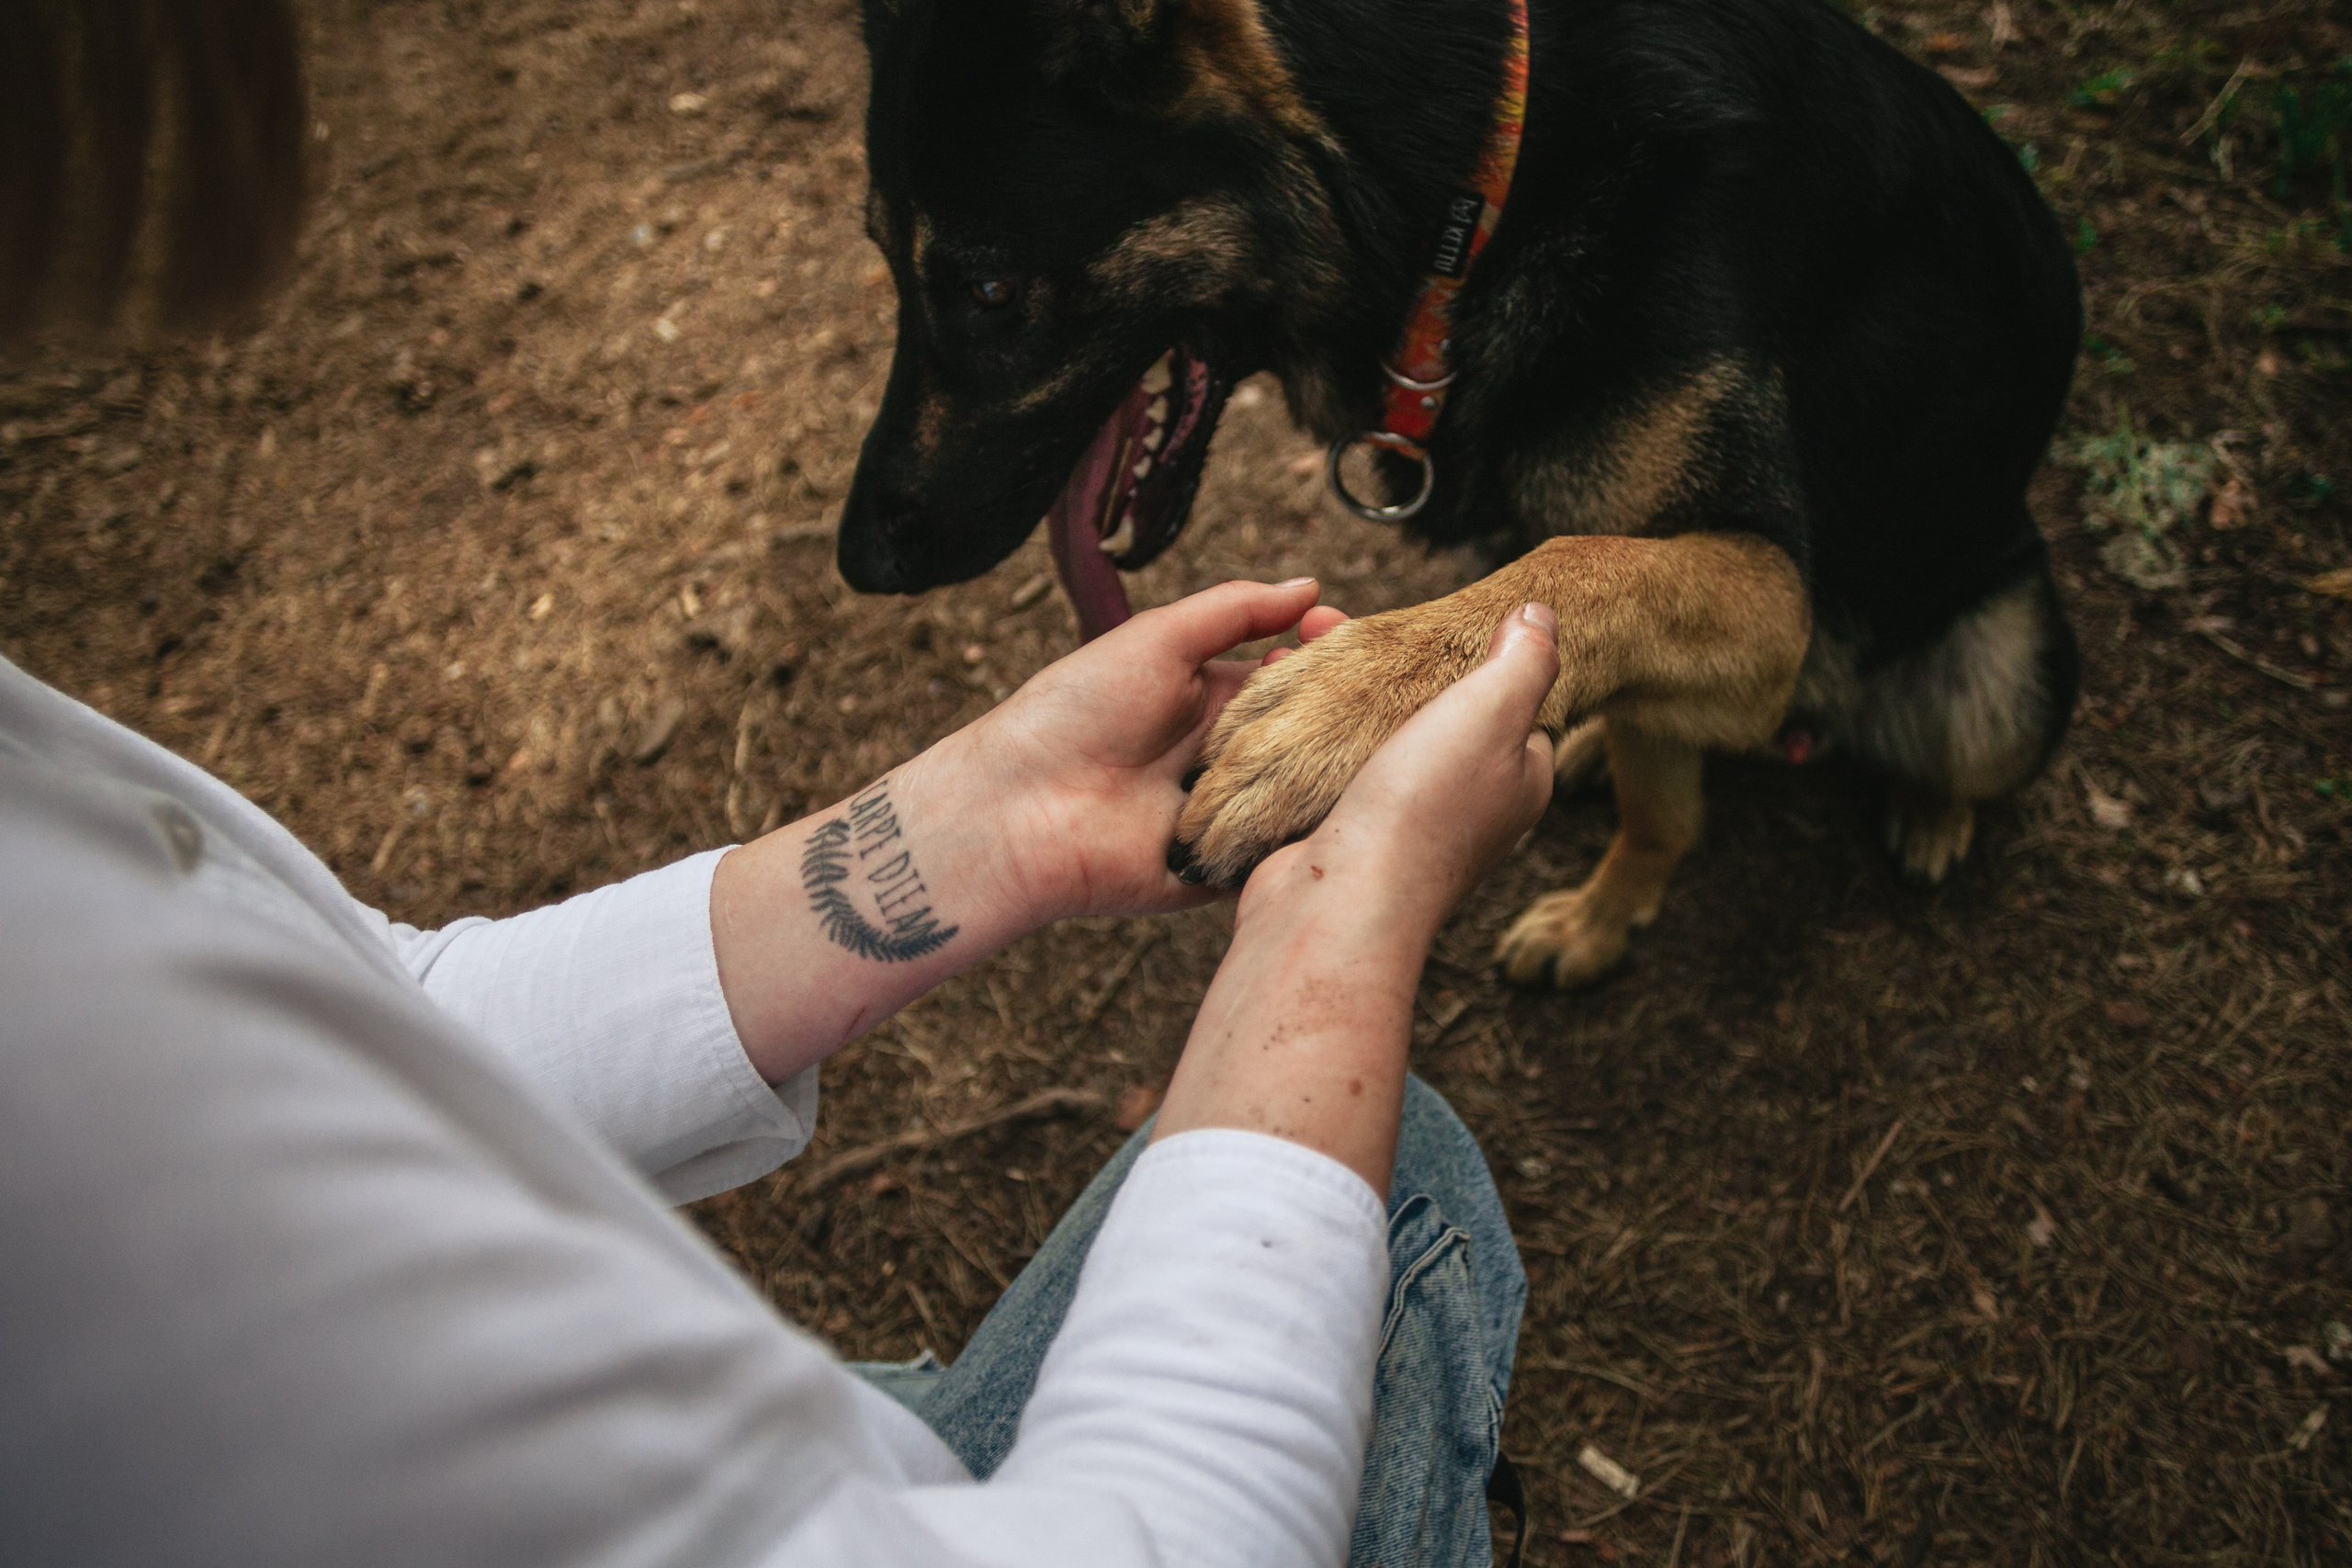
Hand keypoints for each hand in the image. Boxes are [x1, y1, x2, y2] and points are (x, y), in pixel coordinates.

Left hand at [709, 578, 1342, 1083]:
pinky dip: (1315, 830)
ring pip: (1308, 787)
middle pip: (1312, 728)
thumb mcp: (1158, 639)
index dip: (1327, 652)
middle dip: (1348, 706)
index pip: (1294, 671)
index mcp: (1212, 695)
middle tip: (1377, 685)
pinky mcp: (1227, 866)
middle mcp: (1229, 752)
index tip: (1344, 629)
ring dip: (1339, 764)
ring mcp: (1232, 810)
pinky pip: (1284, 848)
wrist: (1021, 809)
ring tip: (1377, 737)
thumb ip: (1235, 610)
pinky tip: (1355, 803)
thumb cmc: (1074, 711)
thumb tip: (1309, 586)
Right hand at [1245, 601, 1558, 931]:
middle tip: (1337, 627)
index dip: (1474, 663)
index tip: (1433, 631)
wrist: (1338, 900)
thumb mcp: (1494, 709)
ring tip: (1301, 648)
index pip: (1513, 711)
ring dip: (1338, 698)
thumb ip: (1526, 658)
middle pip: (1433, 718)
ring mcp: (1402, 828)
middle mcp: (1467, 811)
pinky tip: (1282, 706)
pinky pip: (1330, 770)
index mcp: (1516, 783)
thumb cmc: (1424, 806)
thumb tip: (1541, 614)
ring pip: (1374, 739)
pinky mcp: (1342, 838)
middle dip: (1389, 671)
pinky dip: (1306, 737)